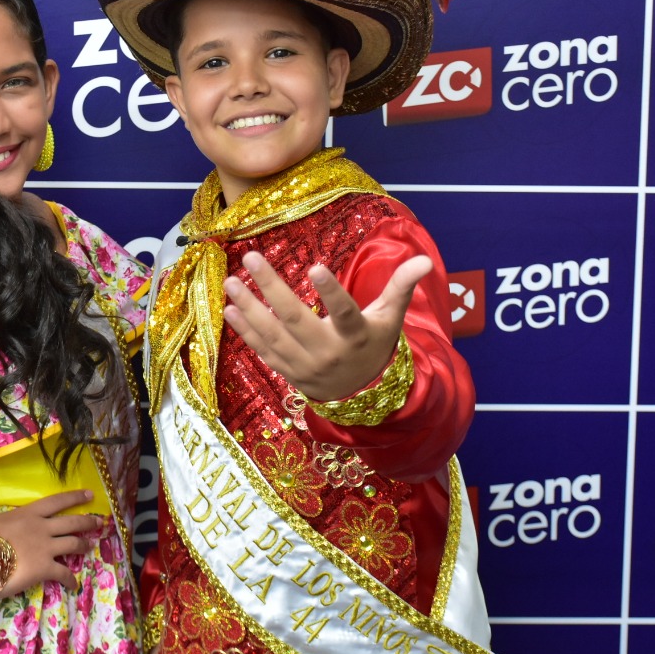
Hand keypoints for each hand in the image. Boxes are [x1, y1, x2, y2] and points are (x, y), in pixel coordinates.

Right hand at [0, 490, 101, 595]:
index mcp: (29, 513)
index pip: (58, 500)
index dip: (75, 497)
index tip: (89, 494)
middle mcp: (42, 527)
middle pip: (73, 522)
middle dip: (88, 522)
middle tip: (99, 523)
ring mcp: (46, 548)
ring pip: (74, 544)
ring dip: (84, 545)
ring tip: (91, 547)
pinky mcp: (45, 568)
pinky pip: (64, 573)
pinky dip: (71, 579)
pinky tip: (74, 584)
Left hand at [222, 250, 431, 402]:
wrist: (363, 396)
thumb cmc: (375, 345)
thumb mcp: (391, 318)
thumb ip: (402, 287)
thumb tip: (425, 260)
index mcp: (355, 335)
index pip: (344, 312)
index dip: (330, 292)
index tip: (315, 267)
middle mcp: (327, 352)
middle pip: (295, 318)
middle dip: (270, 287)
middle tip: (251, 257)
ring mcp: (305, 365)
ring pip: (272, 334)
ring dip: (248, 308)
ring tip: (231, 282)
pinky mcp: (289, 373)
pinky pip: (263, 351)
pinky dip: (245, 331)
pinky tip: (229, 309)